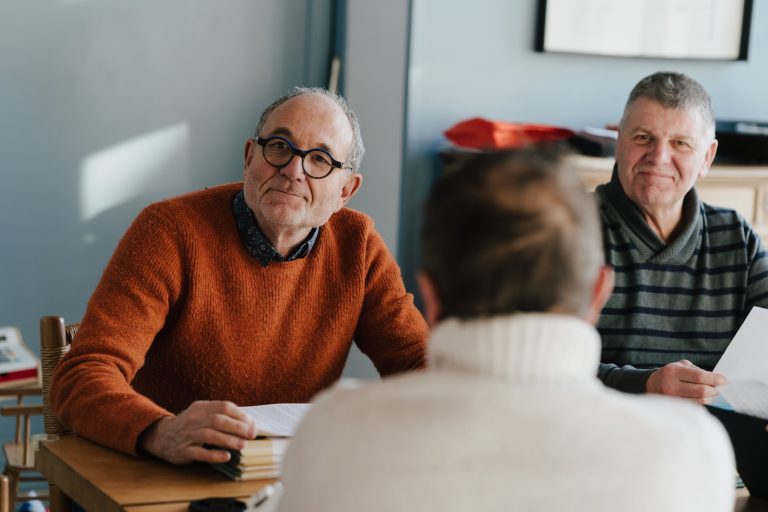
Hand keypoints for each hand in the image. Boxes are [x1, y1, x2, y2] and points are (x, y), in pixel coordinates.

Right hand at [140, 400, 256, 464]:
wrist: (162, 436)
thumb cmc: (190, 426)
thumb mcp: (202, 414)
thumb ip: (221, 416)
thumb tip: (249, 423)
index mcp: (201, 408)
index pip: (223, 407)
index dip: (239, 415)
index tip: (251, 424)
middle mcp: (194, 419)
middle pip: (218, 420)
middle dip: (237, 427)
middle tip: (251, 434)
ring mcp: (187, 435)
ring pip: (209, 435)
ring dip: (228, 440)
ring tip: (242, 445)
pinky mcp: (183, 450)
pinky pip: (199, 452)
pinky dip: (213, 455)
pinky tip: (226, 457)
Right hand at [645, 360, 726, 403]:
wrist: (652, 384)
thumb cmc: (671, 374)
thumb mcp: (681, 366)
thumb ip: (697, 371)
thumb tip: (717, 380)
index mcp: (673, 371)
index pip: (699, 376)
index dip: (714, 379)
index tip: (724, 380)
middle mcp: (671, 385)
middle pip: (701, 391)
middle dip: (714, 390)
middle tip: (718, 388)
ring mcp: (672, 398)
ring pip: (700, 401)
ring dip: (709, 398)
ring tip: (710, 393)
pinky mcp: (674, 407)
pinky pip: (695, 407)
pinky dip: (703, 403)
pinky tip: (703, 398)